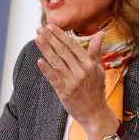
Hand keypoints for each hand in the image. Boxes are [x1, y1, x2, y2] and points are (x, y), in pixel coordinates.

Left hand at [34, 24, 117, 138]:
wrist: (95, 113)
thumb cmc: (96, 89)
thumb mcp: (99, 69)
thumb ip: (96, 50)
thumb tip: (101, 32)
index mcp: (90, 64)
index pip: (72, 46)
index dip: (60, 35)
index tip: (50, 26)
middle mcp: (82, 71)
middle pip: (62, 51)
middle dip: (50, 39)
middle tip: (39, 28)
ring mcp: (73, 82)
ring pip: (56, 62)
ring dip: (45, 49)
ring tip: (37, 38)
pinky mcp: (65, 92)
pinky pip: (54, 78)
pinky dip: (46, 69)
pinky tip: (39, 60)